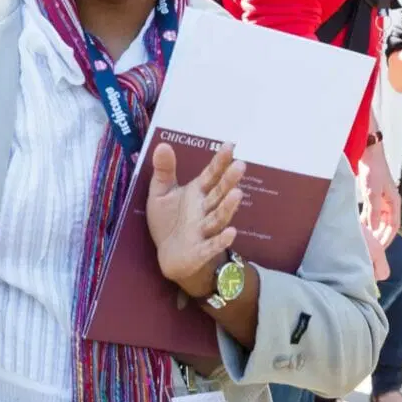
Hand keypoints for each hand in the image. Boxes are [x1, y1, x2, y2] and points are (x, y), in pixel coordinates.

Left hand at [148, 141, 246, 295]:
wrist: (168, 257)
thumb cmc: (169, 222)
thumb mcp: (161, 193)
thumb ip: (164, 171)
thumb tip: (162, 144)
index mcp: (197, 193)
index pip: (211, 175)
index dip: (219, 162)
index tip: (230, 145)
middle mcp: (204, 210)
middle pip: (219, 194)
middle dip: (229, 181)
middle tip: (240, 165)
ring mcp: (205, 231)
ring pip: (218, 217)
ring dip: (228, 207)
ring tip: (237, 193)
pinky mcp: (200, 251)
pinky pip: (212, 246)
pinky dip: (221, 240)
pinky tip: (232, 233)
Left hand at [356, 138, 399, 280]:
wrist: (369, 153)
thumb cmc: (373, 171)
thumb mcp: (372, 193)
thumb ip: (373, 212)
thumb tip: (373, 228)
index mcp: (394, 203)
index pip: (394, 226)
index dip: (387, 238)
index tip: (379, 249)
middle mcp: (390, 203)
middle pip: (387, 225)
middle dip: (380, 236)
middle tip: (371, 248)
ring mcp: (382, 199)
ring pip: (378, 219)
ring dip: (372, 229)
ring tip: (364, 239)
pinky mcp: (374, 195)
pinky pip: (372, 212)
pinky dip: (366, 219)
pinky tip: (358, 225)